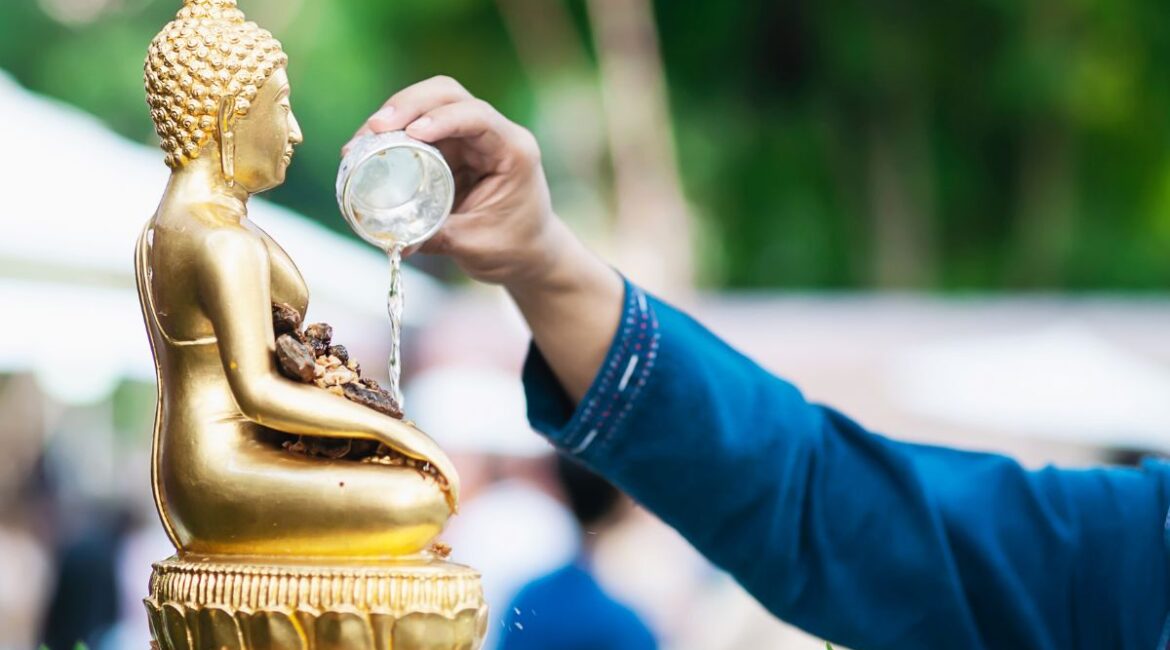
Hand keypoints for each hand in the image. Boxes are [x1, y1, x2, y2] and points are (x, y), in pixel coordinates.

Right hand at [345, 76, 562, 288]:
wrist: (527, 255)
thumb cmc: (513, 248)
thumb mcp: (477, 245)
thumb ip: (438, 238)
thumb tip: (394, 240)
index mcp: (513, 151)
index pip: (478, 117)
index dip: (443, 119)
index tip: (412, 132)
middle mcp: (493, 135)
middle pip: (447, 95)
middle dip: (407, 105)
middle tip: (373, 129)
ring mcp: (469, 138)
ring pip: (427, 106)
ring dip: (392, 118)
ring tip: (359, 143)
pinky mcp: (450, 148)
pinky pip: (417, 130)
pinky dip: (392, 136)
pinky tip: (367, 150)